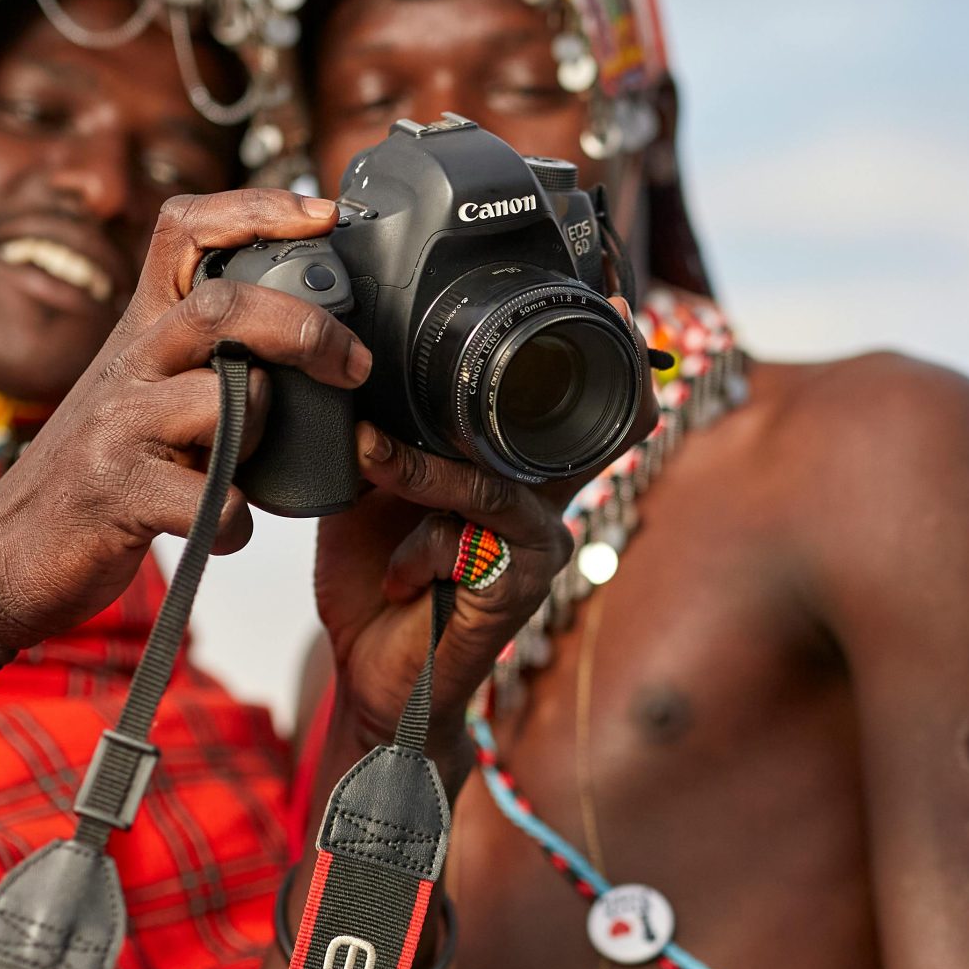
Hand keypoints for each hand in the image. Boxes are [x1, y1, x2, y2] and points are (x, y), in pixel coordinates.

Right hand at [0, 189, 366, 653]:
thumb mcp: (148, 397)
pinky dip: (236, 523)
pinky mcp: (117, 494)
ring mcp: (118, 427)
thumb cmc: (101, 474)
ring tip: (245, 468)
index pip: (184, 231)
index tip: (322, 215)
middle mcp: (128, 364)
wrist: (8, 553)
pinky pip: (213, 499)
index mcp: (141, 332)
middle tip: (352, 363)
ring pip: (222, 400)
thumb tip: (310, 343)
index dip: (255, 210)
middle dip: (301, 327)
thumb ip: (208, 363)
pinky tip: (224, 528)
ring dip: (260, 437)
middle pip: (220, 307)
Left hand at [311, 299, 656, 761]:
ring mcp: (536, 544)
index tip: (611, 290)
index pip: (567, 398)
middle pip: (601, 426)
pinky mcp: (518, 587)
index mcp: (513, 467)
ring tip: (370, 451)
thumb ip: (385, 424)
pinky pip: (479, 536)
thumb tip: (357, 353)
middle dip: (594, 371)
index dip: (600, 348)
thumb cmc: (377, 577)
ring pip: (504, 478)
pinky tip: (393, 568)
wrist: (371, 678)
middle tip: (593, 316)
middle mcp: (540, 500)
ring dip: (429, 467)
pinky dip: (424, 537)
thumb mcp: (370, 483)